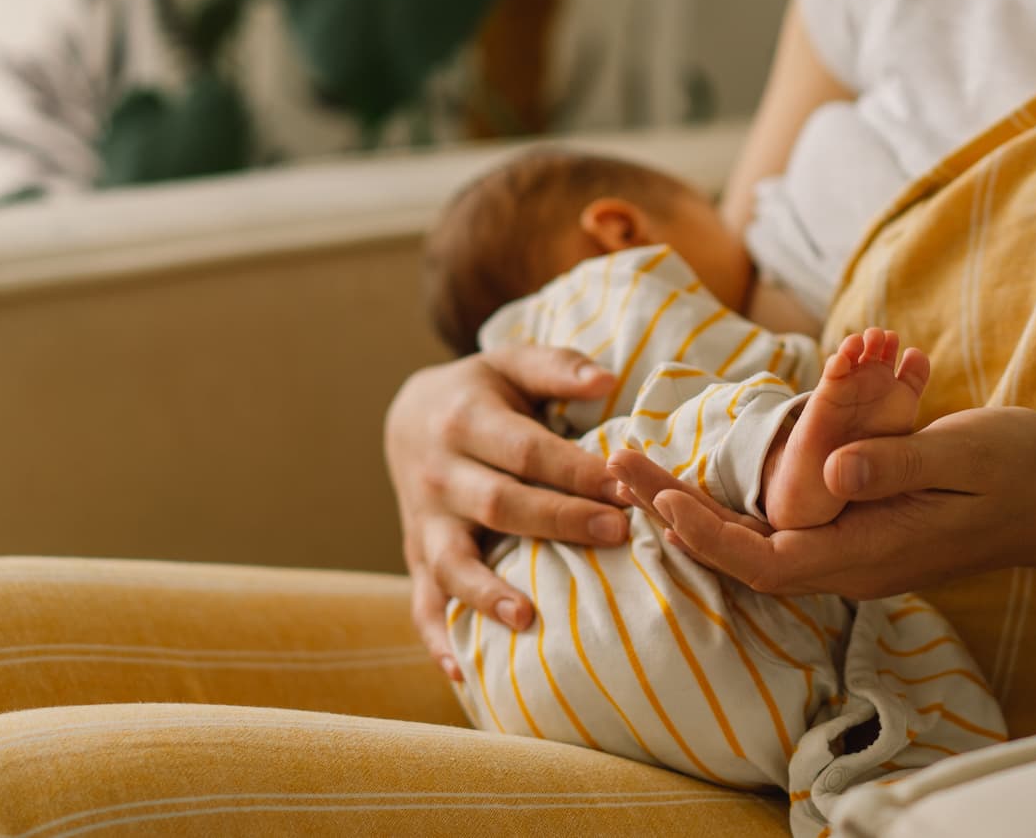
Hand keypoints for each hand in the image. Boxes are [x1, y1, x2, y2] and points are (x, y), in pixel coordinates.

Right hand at [384, 345, 633, 680]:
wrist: (407, 417)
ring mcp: (423, 521)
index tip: (628, 486)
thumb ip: (558, 366)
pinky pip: (422, 603)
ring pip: (451, 562)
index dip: (577, 470)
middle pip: (499, 504)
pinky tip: (464, 672)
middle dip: (558, 522)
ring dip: (487, 593)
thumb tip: (608, 379)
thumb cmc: (481, 392)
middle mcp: (438, 473)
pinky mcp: (416, 557)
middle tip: (616, 536)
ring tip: (528, 619)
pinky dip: (438, 639)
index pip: (527, 451)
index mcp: (465, 421)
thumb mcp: (510, 363)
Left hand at [608, 406, 1035, 599]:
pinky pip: (780, 528)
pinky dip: (733, 503)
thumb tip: (830, 470)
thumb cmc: (1018, 470)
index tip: (659, 499)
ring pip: (755, 541)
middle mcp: (852, 561)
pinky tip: (701, 477)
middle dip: (675, 512)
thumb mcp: (962, 453)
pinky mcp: (858, 531)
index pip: (769, 560)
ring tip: (638, 469)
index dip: (708, 533)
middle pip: (743, 553)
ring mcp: (853, 551)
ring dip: (696, 506)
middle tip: (616, 464)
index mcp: (871, 551)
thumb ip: (894, 463)